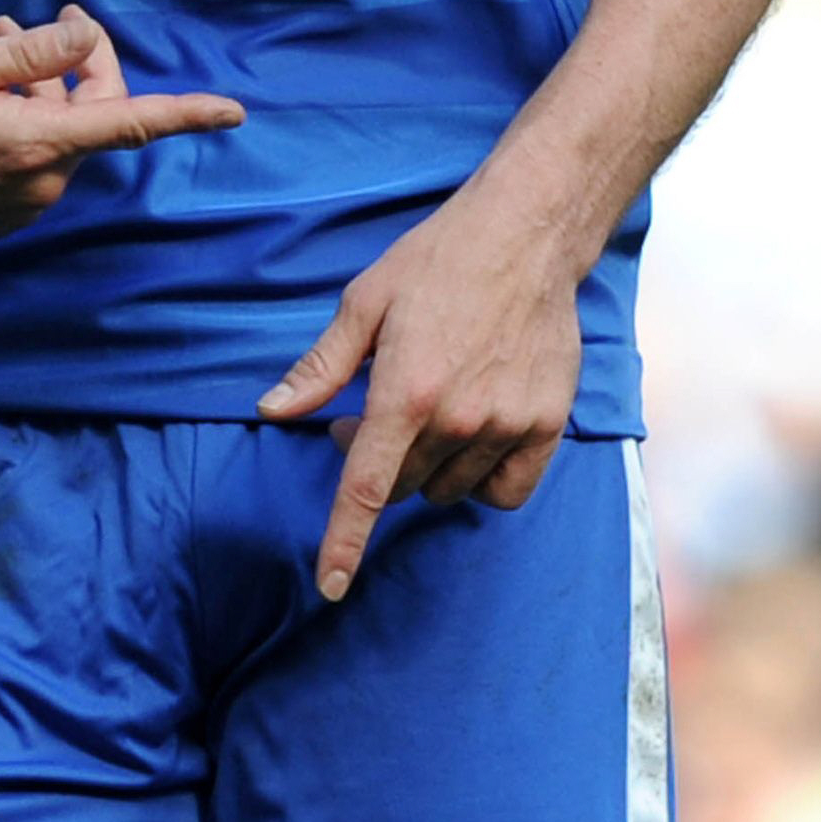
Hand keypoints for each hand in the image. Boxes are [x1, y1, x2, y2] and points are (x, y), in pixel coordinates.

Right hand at [0, 5, 242, 236]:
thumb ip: (34, 53)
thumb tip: (86, 38)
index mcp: (37, 145)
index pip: (130, 124)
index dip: (186, 114)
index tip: (234, 111)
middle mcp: (39, 185)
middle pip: (91, 116)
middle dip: (71, 65)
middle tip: (22, 24)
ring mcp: (17, 208)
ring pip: (59, 136)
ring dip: (39, 91)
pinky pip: (32, 164)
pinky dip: (21, 125)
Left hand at [257, 193, 583, 600]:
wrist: (526, 235)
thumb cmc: (437, 261)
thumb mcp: (365, 302)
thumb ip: (321, 366)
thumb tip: (273, 410)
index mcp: (404, 392)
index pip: (364, 489)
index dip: (342, 543)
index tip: (330, 586)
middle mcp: (457, 419)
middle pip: (401, 485)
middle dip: (376, 461)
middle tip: (373, 412)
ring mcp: (506, 425)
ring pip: (448, 488)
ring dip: (428, 466)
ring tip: (428, 410)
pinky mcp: (547, 424)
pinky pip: (507, 491)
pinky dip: (483, 480)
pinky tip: (474, 439)